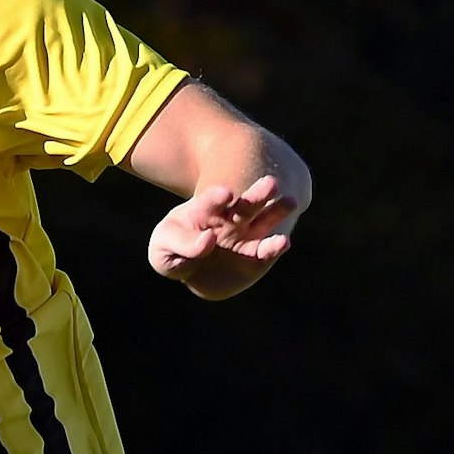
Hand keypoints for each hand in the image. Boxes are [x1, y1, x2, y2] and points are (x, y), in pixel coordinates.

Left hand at [148, 174, 297, 299]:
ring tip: (290, 201)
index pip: (211, 200)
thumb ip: (182, 244)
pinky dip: (276, 247)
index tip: (227, 194)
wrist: (191, 270)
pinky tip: (283, 242)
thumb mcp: (163, 250)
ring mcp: (246, 236)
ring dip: (277, 211)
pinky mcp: (255, 256)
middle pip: (246, 203)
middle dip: (258, 193)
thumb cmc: (173, 253)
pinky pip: (267, 252)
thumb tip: (208, 240)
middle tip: (271, 183)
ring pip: (265, 221)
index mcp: (204, 210)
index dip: (218, 196)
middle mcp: (230, 219)